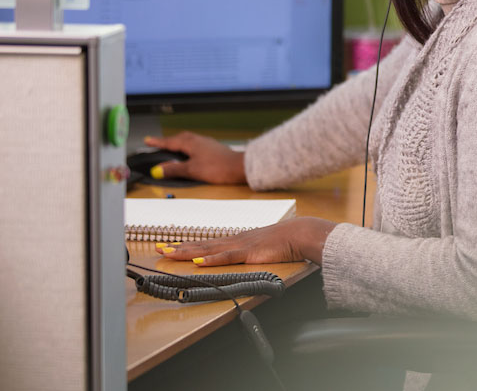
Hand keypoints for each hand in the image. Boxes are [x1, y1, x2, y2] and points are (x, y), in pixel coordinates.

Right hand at [143, 131, 246, 183]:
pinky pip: (196, 145)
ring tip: (173, 149)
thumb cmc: (218, 167)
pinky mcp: (214, 149)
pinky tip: (191, 154)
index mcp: (191, 143)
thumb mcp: (192, 170)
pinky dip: (189, 148)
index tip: (148, 140)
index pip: (170, 141)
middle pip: (180, 138)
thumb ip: (174, 169)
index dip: (158, 142)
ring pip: (189, 140)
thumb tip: (158, 170)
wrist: (240, 167)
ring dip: (179, 143)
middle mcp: (199, 140)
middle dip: (169, 141)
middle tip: (159, 144)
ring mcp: (208, 143)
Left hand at [154, 217, 336, 266]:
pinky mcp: (249, 253)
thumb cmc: (285, 241)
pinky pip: (227, 257)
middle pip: (201, 244)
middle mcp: (234, 241)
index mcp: (236, 241)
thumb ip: (249, 253)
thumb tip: (239, 259)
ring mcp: (240, 246)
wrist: (301, 233)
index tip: (168, 246)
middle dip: (178, 247)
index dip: (186, 245)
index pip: (206, 243)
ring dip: (187, 251)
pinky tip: (199, 260)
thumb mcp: (262, 247)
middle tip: (158, 249)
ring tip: (169, 252)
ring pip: (208, 249)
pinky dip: (212, 259)